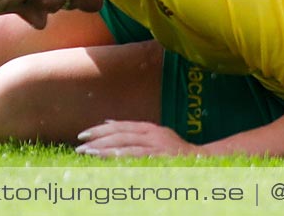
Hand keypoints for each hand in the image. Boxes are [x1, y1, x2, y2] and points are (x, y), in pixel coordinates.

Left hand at [74, 119, 198, 156]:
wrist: (204, 161)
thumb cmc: (177, 151)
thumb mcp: (157, 137)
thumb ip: (135, 132)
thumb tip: (108, 123)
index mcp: (150, 128)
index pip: (121, 126)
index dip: (101, 130)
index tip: (84, 134)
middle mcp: (153, 134)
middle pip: (120, 134)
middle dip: (98, 138)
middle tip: (79, 143)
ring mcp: (157, 146)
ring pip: (126, 144)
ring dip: (104, 148)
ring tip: (87, 152)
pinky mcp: (161, 157)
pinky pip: (137, 156)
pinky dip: (121, 154)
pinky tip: (107, 157)